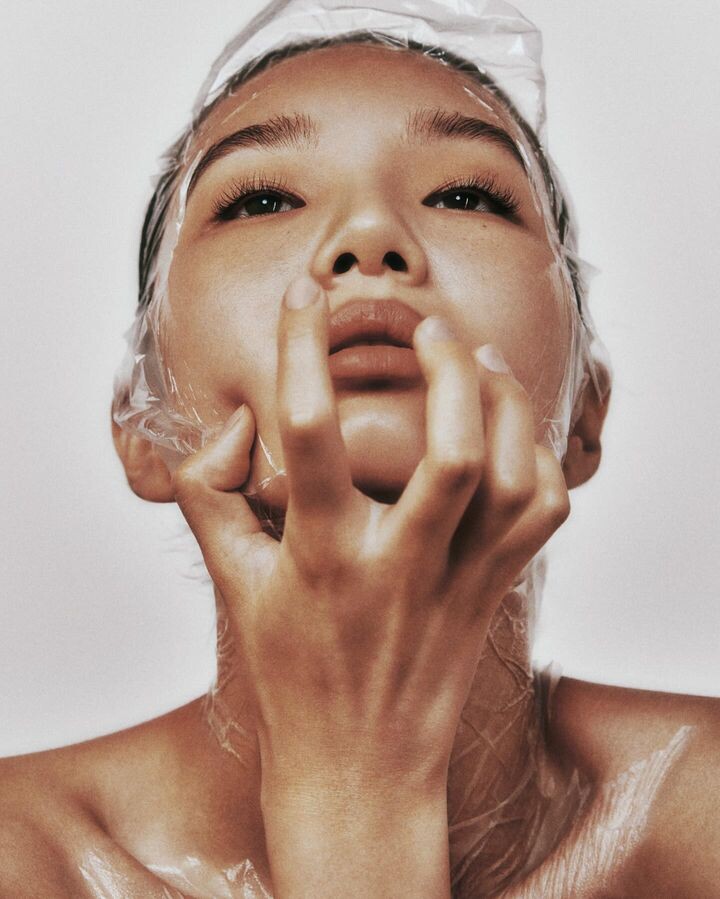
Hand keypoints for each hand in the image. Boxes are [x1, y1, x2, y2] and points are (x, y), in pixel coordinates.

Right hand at [173, 276, 569, 793]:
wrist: (359, 770)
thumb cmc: (291, 676)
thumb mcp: (233, 586)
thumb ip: (210, 497)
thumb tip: (233, 425)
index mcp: (322, 555)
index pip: (308, 435)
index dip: (300, 349)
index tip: (303, 298)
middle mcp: (397, 564)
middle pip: (449, 450)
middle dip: (446, 366)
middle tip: (425, 325)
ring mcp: (455, 581)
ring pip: (512, 476)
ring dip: (504, 403)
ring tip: (480, 360)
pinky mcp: (492, 594)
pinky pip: (542, 516)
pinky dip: (538, 460)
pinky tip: (510, 432)